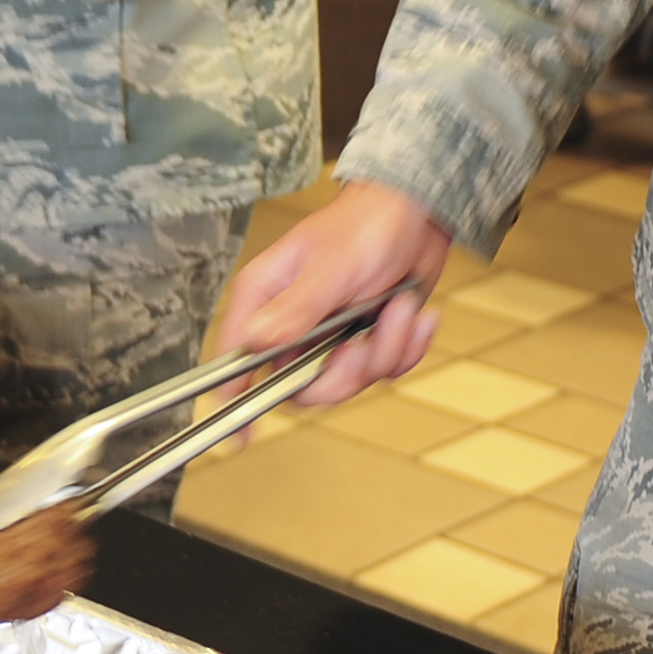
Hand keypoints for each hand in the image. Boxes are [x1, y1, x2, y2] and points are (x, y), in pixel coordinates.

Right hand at [208, 180, 454, 407]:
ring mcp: (328, 334)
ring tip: (397, 308)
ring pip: (347, 381)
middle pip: (300, 386)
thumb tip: (257, 341)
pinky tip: (411, 312)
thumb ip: (296, 309)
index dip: (234, 398)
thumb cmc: (367, 225)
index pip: (236, 358)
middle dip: (343, 373)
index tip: (238, 439)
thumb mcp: (332, 268)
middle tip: (361, 344)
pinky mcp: (363, 338)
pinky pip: (382, 370)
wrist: (419, 214)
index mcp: (266, 299)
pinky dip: (405, 345)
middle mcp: (291, 322)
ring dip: (384, 349)